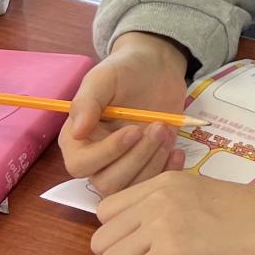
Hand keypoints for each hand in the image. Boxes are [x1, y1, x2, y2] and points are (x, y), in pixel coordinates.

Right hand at [59, 32, 192, 196]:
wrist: (157, 68)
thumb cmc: (124, 70)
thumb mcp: (103, 78)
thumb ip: (87, 101)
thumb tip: (77, 131)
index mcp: (77, 141)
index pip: (81, 164)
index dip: (107, 152)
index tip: (133, 130)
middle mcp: (97, 160)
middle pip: (108, 183)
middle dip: (136, 158)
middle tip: (157, 127)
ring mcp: (125, 165)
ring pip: (132, 186)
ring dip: (153, 162)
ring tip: (166, 132)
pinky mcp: (149, 166)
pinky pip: (154, 184)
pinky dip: (168, 170)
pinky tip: (177, 150)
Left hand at [92, 174, 254, 254]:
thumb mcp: (201, 195)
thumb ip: (166, 206)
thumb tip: (138, 235)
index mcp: (163, 181)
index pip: (105, 211)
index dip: (122, 233)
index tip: (148, 241)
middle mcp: (157, 199)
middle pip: (101, 239)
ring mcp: (164, 225)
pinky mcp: (174, 253)